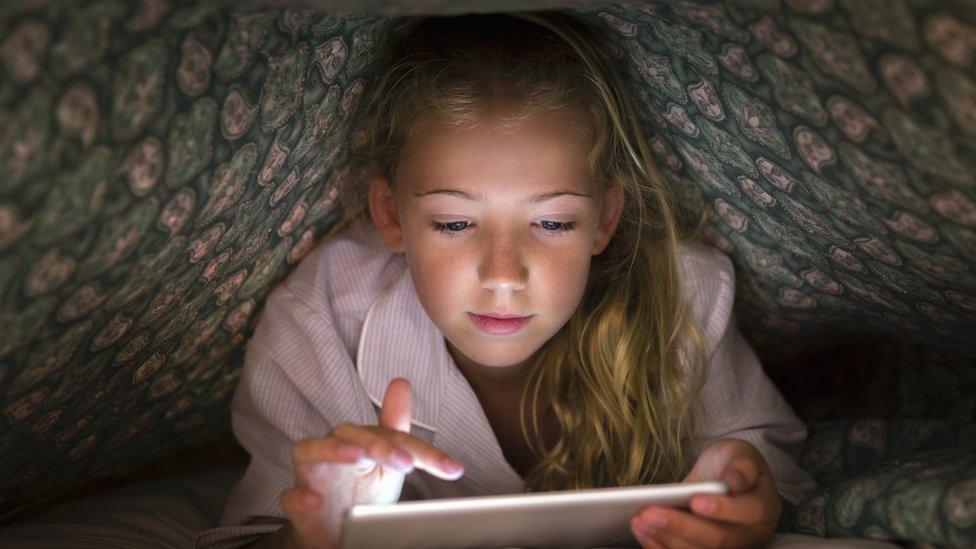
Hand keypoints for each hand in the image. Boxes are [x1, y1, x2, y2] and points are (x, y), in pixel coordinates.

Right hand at [280, 378, 465, 548]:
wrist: (335, 531)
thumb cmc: (363, 491)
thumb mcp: (388, 463)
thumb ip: (396, 428)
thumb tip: (400, 382)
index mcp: (359, 440)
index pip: (392, 437)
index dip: (422, 451)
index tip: (452, 469)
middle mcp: (333, 450)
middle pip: (351, 434)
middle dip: (379, 445)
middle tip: (406, 462)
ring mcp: (312, 475)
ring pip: (311, 450)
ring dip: (334, 450)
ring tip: (356, 455)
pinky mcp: (298, 503)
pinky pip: (291, 496)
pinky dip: (300, 498)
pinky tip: (315, 501)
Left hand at [630, 439, 781, 547]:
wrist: (724, 476)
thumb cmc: (732, 464)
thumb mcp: (739, 454)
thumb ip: (740, 466)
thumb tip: (734, 481)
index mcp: (763, 508)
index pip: (747, 512)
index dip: (721, 509)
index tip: (695, 501)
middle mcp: (750, 536)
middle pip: (716, 539)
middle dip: (680, 526)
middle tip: (649, 513)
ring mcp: (728, 548)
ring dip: (665, 539)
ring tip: (639, 521)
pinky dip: (660, 547)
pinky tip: (641, 533)